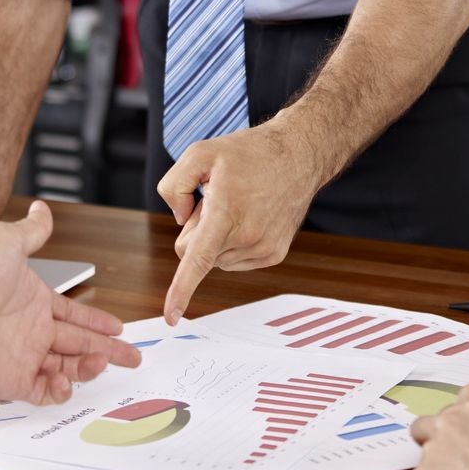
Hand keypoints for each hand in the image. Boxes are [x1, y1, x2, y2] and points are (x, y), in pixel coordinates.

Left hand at [0, 201, 141, 404]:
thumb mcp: (9, 241)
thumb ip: (32, 230)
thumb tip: (41, 209)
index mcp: (35, 302)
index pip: (75, 315)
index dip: (98, 322)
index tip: (118, 327)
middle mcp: (31, 331)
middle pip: (79, 343)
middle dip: (107, 350)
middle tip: (131, 357)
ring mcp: (23, 357)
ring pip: (67, 368)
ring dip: (89, 367)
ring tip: (102, 360)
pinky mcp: (12, 381)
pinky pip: (43, 392)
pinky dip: (60, 391)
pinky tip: (68, 380)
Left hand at [155, 122, 324, 323]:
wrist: (297, 155)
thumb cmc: (248, 153)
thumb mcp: (198, 153)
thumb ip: (173, 185)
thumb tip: (179, 220)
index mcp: (226, 213)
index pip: (196, 260)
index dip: (180, 291)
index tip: (171, 317)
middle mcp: (247, 237)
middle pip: (195, 254)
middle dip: (195, 231)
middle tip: (215, 200)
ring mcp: (263, 249)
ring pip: (215, 258)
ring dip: (217, 235)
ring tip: (237, 204)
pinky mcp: (273, 254)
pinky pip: (234, 259)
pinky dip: (233, 242)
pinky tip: (248, 216)